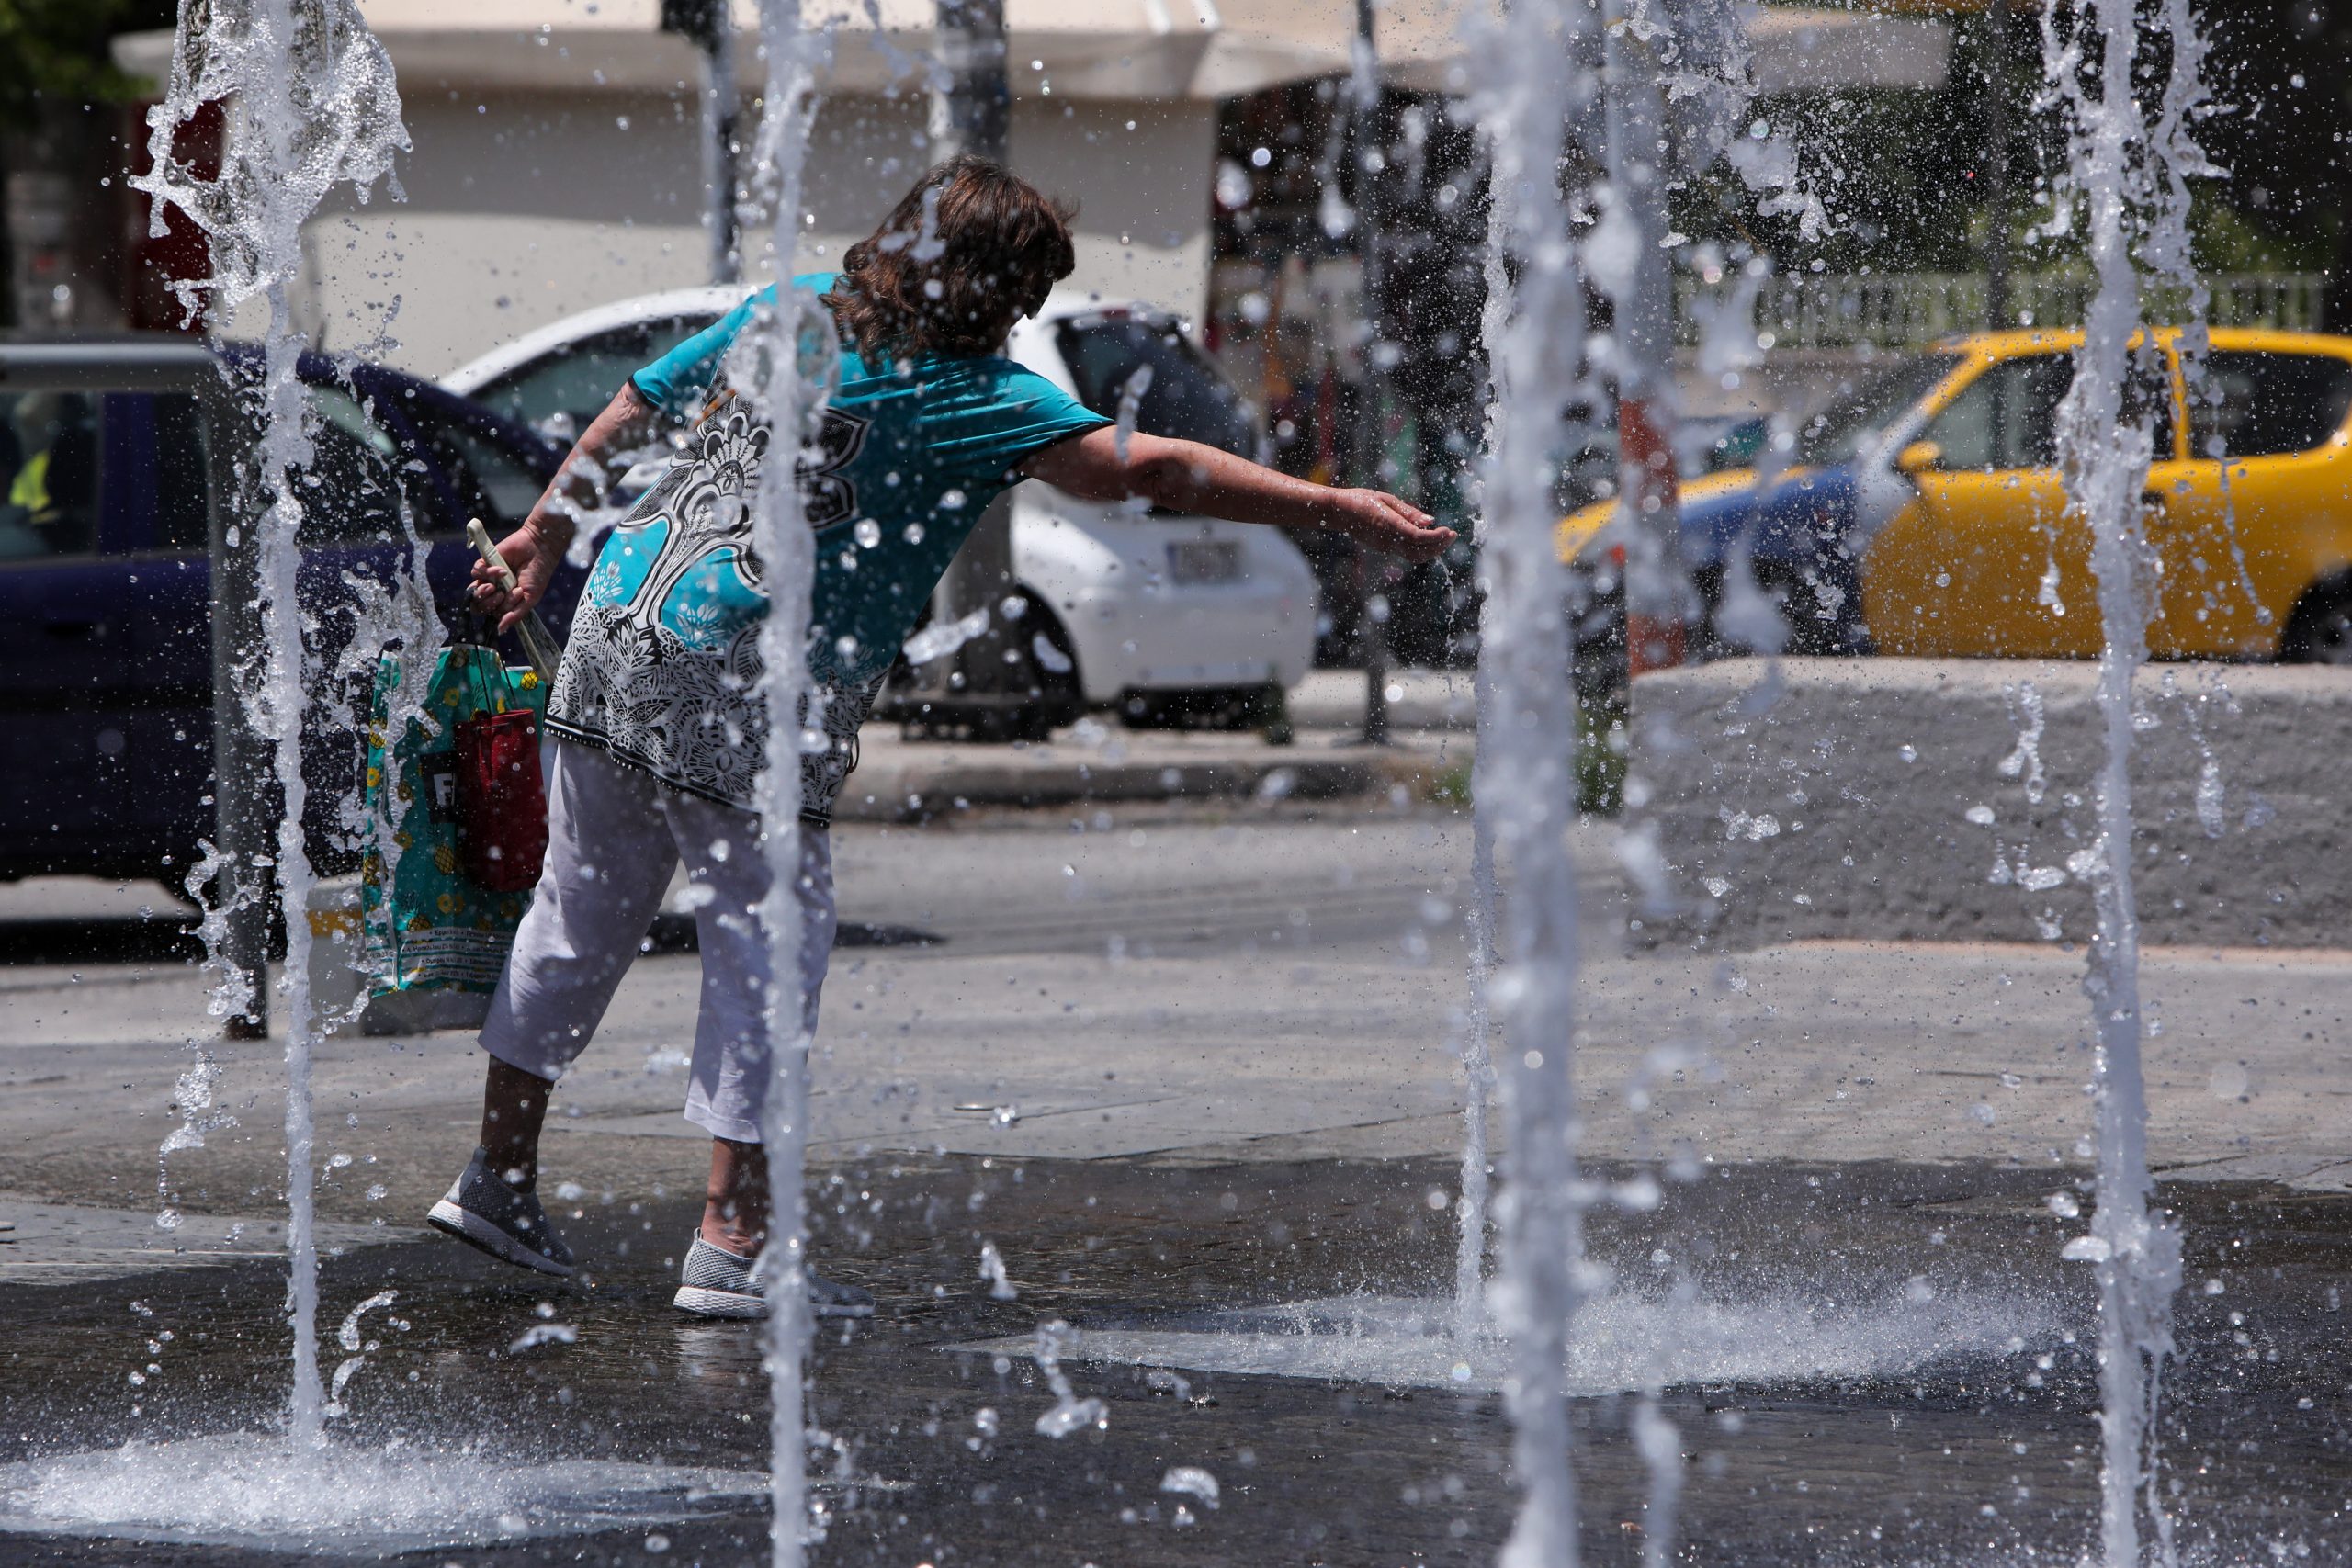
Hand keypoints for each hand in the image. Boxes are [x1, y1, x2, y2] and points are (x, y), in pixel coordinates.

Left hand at [469, 522, 559, 634]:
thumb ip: (515, 615)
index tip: (510, 604)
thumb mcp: (530, 599)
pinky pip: (476, 572)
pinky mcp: (484, 563)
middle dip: (489, 603)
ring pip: (474, 591)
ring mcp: (488, 578)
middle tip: (501, 595)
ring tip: (497, 585)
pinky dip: (488, 572)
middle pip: (479, 606)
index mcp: (504, 602)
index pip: (490, 614)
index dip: (495, 612)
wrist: (538, 550)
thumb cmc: (537, 575)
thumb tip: (500, 630)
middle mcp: (494, 591)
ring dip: (485, 591)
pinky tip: (503, 570)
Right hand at [1330, 489, 1455, 564]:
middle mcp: (1387, 540)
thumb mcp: (1387, 500)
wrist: (1338, 512)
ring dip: (1432, 550)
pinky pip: (1407, 553)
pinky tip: (1429, 538)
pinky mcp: (1384, 548)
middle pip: (1419, 552)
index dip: (1436, 537)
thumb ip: (1409, 512)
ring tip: (1445, 537)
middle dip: (1438, 546)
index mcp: (1388, 525)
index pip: (1417, 537)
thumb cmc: (1362, 500)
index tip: (1449, 530)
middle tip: (1453, 535)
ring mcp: (1385, 547)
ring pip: (1414, 556)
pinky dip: (1421, 548)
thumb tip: (1430, 521)